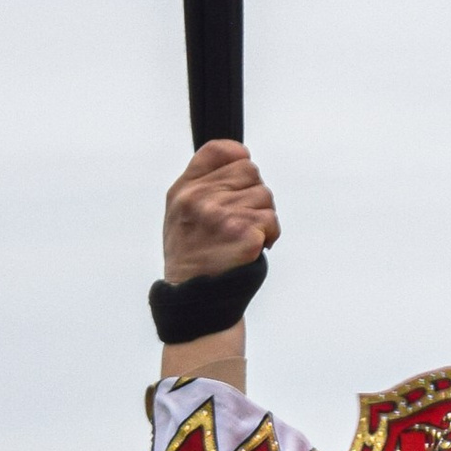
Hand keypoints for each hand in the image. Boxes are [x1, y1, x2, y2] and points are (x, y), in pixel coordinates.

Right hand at [162, 141, 278, 287]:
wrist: (195, 300)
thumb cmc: (192, 255)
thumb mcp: (179, 214)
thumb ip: (200, 183)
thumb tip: (238, 154)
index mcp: (183, 190)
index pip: (218, 150)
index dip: (237, 157)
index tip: (242, 173)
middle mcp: (200, 199)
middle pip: (250, 171)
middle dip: (253, 193)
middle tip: (241, 219)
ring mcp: (222, 217)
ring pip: (265, 196)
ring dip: (263, 217)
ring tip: (244, 237)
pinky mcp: (244, 235)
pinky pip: (272, 221)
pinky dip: (270, 236)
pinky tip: (254, 249)